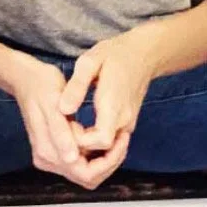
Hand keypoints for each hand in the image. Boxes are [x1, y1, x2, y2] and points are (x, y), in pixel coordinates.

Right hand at [9, 52, 131, 190]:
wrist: (27, 79)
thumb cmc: (42, 85)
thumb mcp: (54, 104)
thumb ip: (61, 133)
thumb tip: (71, 159)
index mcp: (47, 151)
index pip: (85, 173)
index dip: (107, 161)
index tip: (121, 138)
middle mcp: (47, 159)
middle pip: (87, 177)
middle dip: (108, 162)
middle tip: (122, 138)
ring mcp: (50, 157)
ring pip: (85, 172)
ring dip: (104, 159)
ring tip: (116, 137)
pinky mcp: (54, 151)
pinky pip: (81, 163)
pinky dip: (95, 154)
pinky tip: (103, 136)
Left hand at [56, 29, 157, 163]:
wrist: (143, 54)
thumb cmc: (114, 55)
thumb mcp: (90, 62)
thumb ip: (76, 86)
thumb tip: (62, 110)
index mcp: (114, 105)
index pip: (101, 140)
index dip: (80, 140)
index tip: (68, 124)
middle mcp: (124, 120)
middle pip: (104, 151)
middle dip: (81, 148)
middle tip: (66, 129)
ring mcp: (127, 125)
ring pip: (108, 152)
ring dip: (88, 149)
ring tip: (71, 130)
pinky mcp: (126, 126)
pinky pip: (111, 145)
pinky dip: (95, 145)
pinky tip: (80, 131)